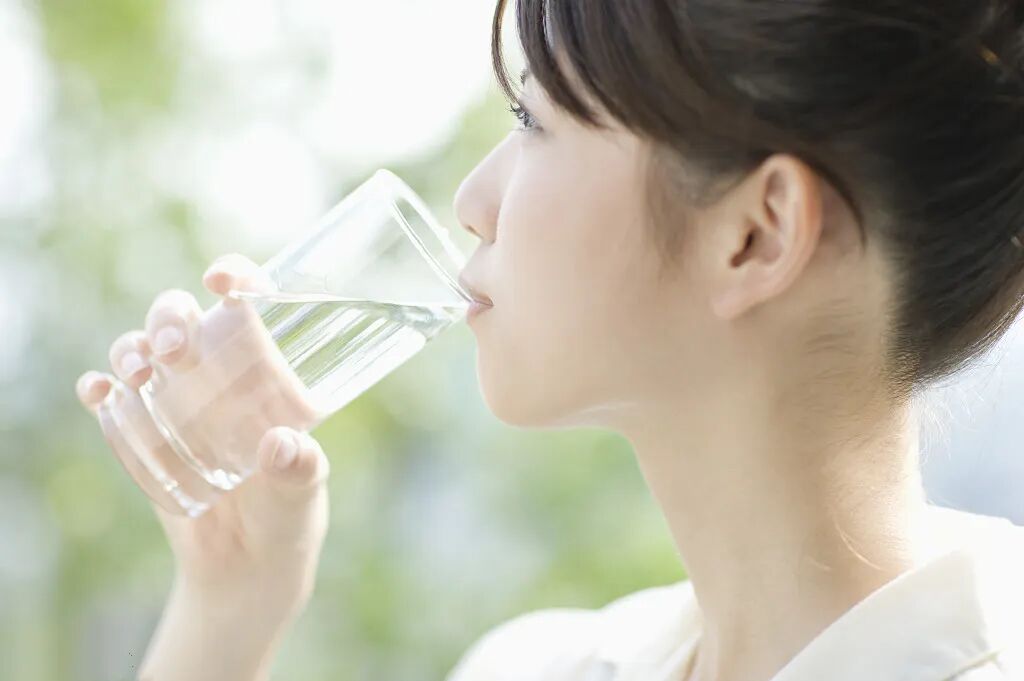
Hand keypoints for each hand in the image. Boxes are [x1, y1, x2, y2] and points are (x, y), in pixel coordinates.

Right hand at [76, 254, 331, 612]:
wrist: (246, 568)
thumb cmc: (287, 516)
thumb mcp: (302, 493)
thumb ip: (299, 470)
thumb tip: (283, 446)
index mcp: (265, 371)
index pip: (250, 305)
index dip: (236, 275)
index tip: (223, 278)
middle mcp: (217, 374)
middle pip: (183, 317)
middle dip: (169, 316)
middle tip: (173, 348)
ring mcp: (176, 401)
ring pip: (141, 348)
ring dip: (131, 348)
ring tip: (140, 373)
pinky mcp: (142, 434)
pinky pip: (110, 399)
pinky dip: (98, 388)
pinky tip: (98, 392)